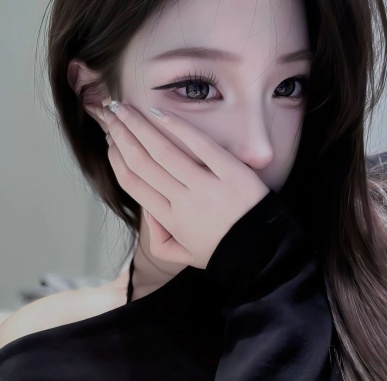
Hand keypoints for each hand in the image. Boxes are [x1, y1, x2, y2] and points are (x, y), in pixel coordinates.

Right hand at [104, 102, 269, 268]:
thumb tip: (147, 212)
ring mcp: (206, 186)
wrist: (263, 254)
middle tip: (110, 113)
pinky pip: (201, 146)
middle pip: (142, 163)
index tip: (110, 141)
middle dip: (121, 135)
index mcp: (169, 220)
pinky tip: (159, 112)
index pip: (134, 184)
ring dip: (139, 126)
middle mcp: (182, 201)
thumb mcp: (186, 256)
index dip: (117, 160)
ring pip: (163, 151)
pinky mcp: (231, 173)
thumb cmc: (224, 252)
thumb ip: (159, 241)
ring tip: (123, 106)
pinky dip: (179, 128)